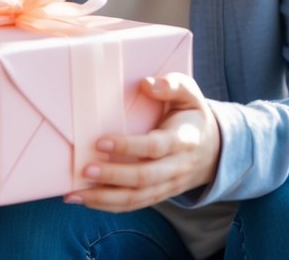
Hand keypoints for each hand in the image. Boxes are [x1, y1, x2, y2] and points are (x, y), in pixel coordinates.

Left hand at [66, 73, 220, 212]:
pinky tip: (84, 200)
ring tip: (75, 194)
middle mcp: (176, 167)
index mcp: (183, 140)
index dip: (128, 146)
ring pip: (136, 198)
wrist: (213, 151)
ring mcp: (167, 185)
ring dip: (104, 198)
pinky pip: (133, 205)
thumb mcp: (190, 95)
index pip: (154, 147)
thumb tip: (148, 84)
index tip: (100, 142)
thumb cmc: (192, 116)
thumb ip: (173, 85)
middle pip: (144, 178)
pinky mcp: (158, 195)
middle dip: (112, 176)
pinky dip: (108, 206)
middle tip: (84, 170)